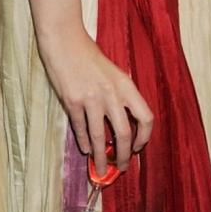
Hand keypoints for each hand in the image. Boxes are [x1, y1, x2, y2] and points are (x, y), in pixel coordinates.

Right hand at [36, 26, 153, 173]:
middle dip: (123, 155)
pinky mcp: (72, 102)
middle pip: (124, 134)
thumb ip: (120, 95)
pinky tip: (85, 149)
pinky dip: (84, 142)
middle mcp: (112, 94)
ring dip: (100, 157)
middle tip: (120, 167)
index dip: (144, 137)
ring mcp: (91, 99)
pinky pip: (81, 129)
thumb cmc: (89, 56)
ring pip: (101, 137)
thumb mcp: (114, 73)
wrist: (65, 42)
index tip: (138, 148)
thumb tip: (124, 124)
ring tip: (100, 169)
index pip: (145, 117)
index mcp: (126, 85)